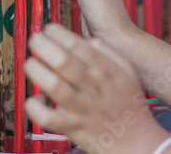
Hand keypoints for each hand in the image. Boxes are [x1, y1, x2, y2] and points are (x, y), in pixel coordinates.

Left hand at [24, 24, 170, 153]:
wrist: (140, 143)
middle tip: (35, 39)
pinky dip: (36, 108)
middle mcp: (95, 88)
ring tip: (30, 62)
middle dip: (44, 46)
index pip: (80, 46)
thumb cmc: (132, 106)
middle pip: (65, 62)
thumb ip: (110, 53)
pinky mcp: (75, 129)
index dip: (60, 34)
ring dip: (38, 71)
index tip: (49, 29)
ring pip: (55, 87)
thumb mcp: (130, 73)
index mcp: (108, 72)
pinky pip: (50, 119)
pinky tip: (34, 99)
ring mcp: (84, 109)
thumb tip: (89, 39)